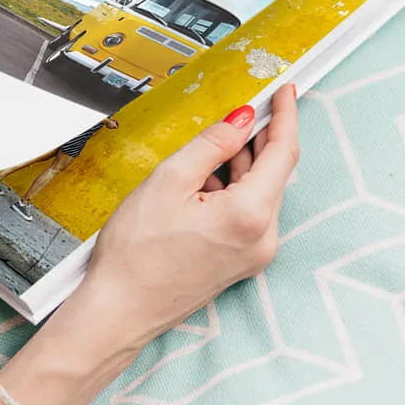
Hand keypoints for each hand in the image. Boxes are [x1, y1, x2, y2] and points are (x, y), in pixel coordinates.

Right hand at [79, 84, 298, 349]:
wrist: (119, 311)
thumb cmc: (134, 256)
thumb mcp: (168, 181)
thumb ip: (211, 144)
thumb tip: (240, 121)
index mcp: (250, 215)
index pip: (283, 152)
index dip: (285, 116)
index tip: (284, 93)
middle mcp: (262, 239)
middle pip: (274, 173)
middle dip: (257, 141)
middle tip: (238, 114)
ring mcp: (254, 255)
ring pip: (260, 193)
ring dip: (239, 168)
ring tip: (200, 162)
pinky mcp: (242, 263)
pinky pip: (248, 215)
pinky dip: (232, 193)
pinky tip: (200, 189)